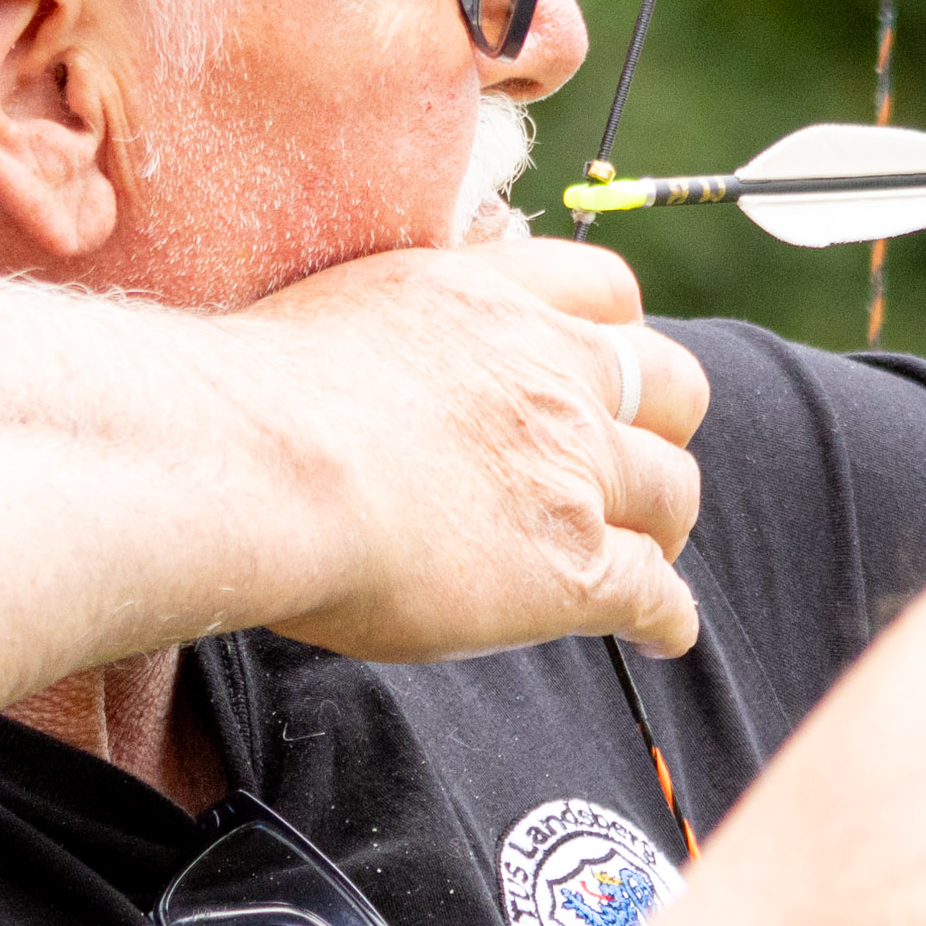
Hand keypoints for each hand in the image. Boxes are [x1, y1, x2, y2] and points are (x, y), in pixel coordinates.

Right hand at [231, 237, 710, 661]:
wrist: (254, 465)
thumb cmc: (251, 399)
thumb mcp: (338, 312)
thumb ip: (398, 329)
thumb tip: (389, 349)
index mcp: (490, 300)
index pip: (604, 291)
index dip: (615, 335)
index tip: (603, 368)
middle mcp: (550, 373)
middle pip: (671, 384)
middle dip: (661, 423)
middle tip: (628, 464)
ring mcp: (572, 469)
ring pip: (673, 490)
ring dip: (662, 523)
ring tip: (638, 553)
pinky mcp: (575, 566)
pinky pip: (656, 594)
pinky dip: (667, 618)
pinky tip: (659, 634)